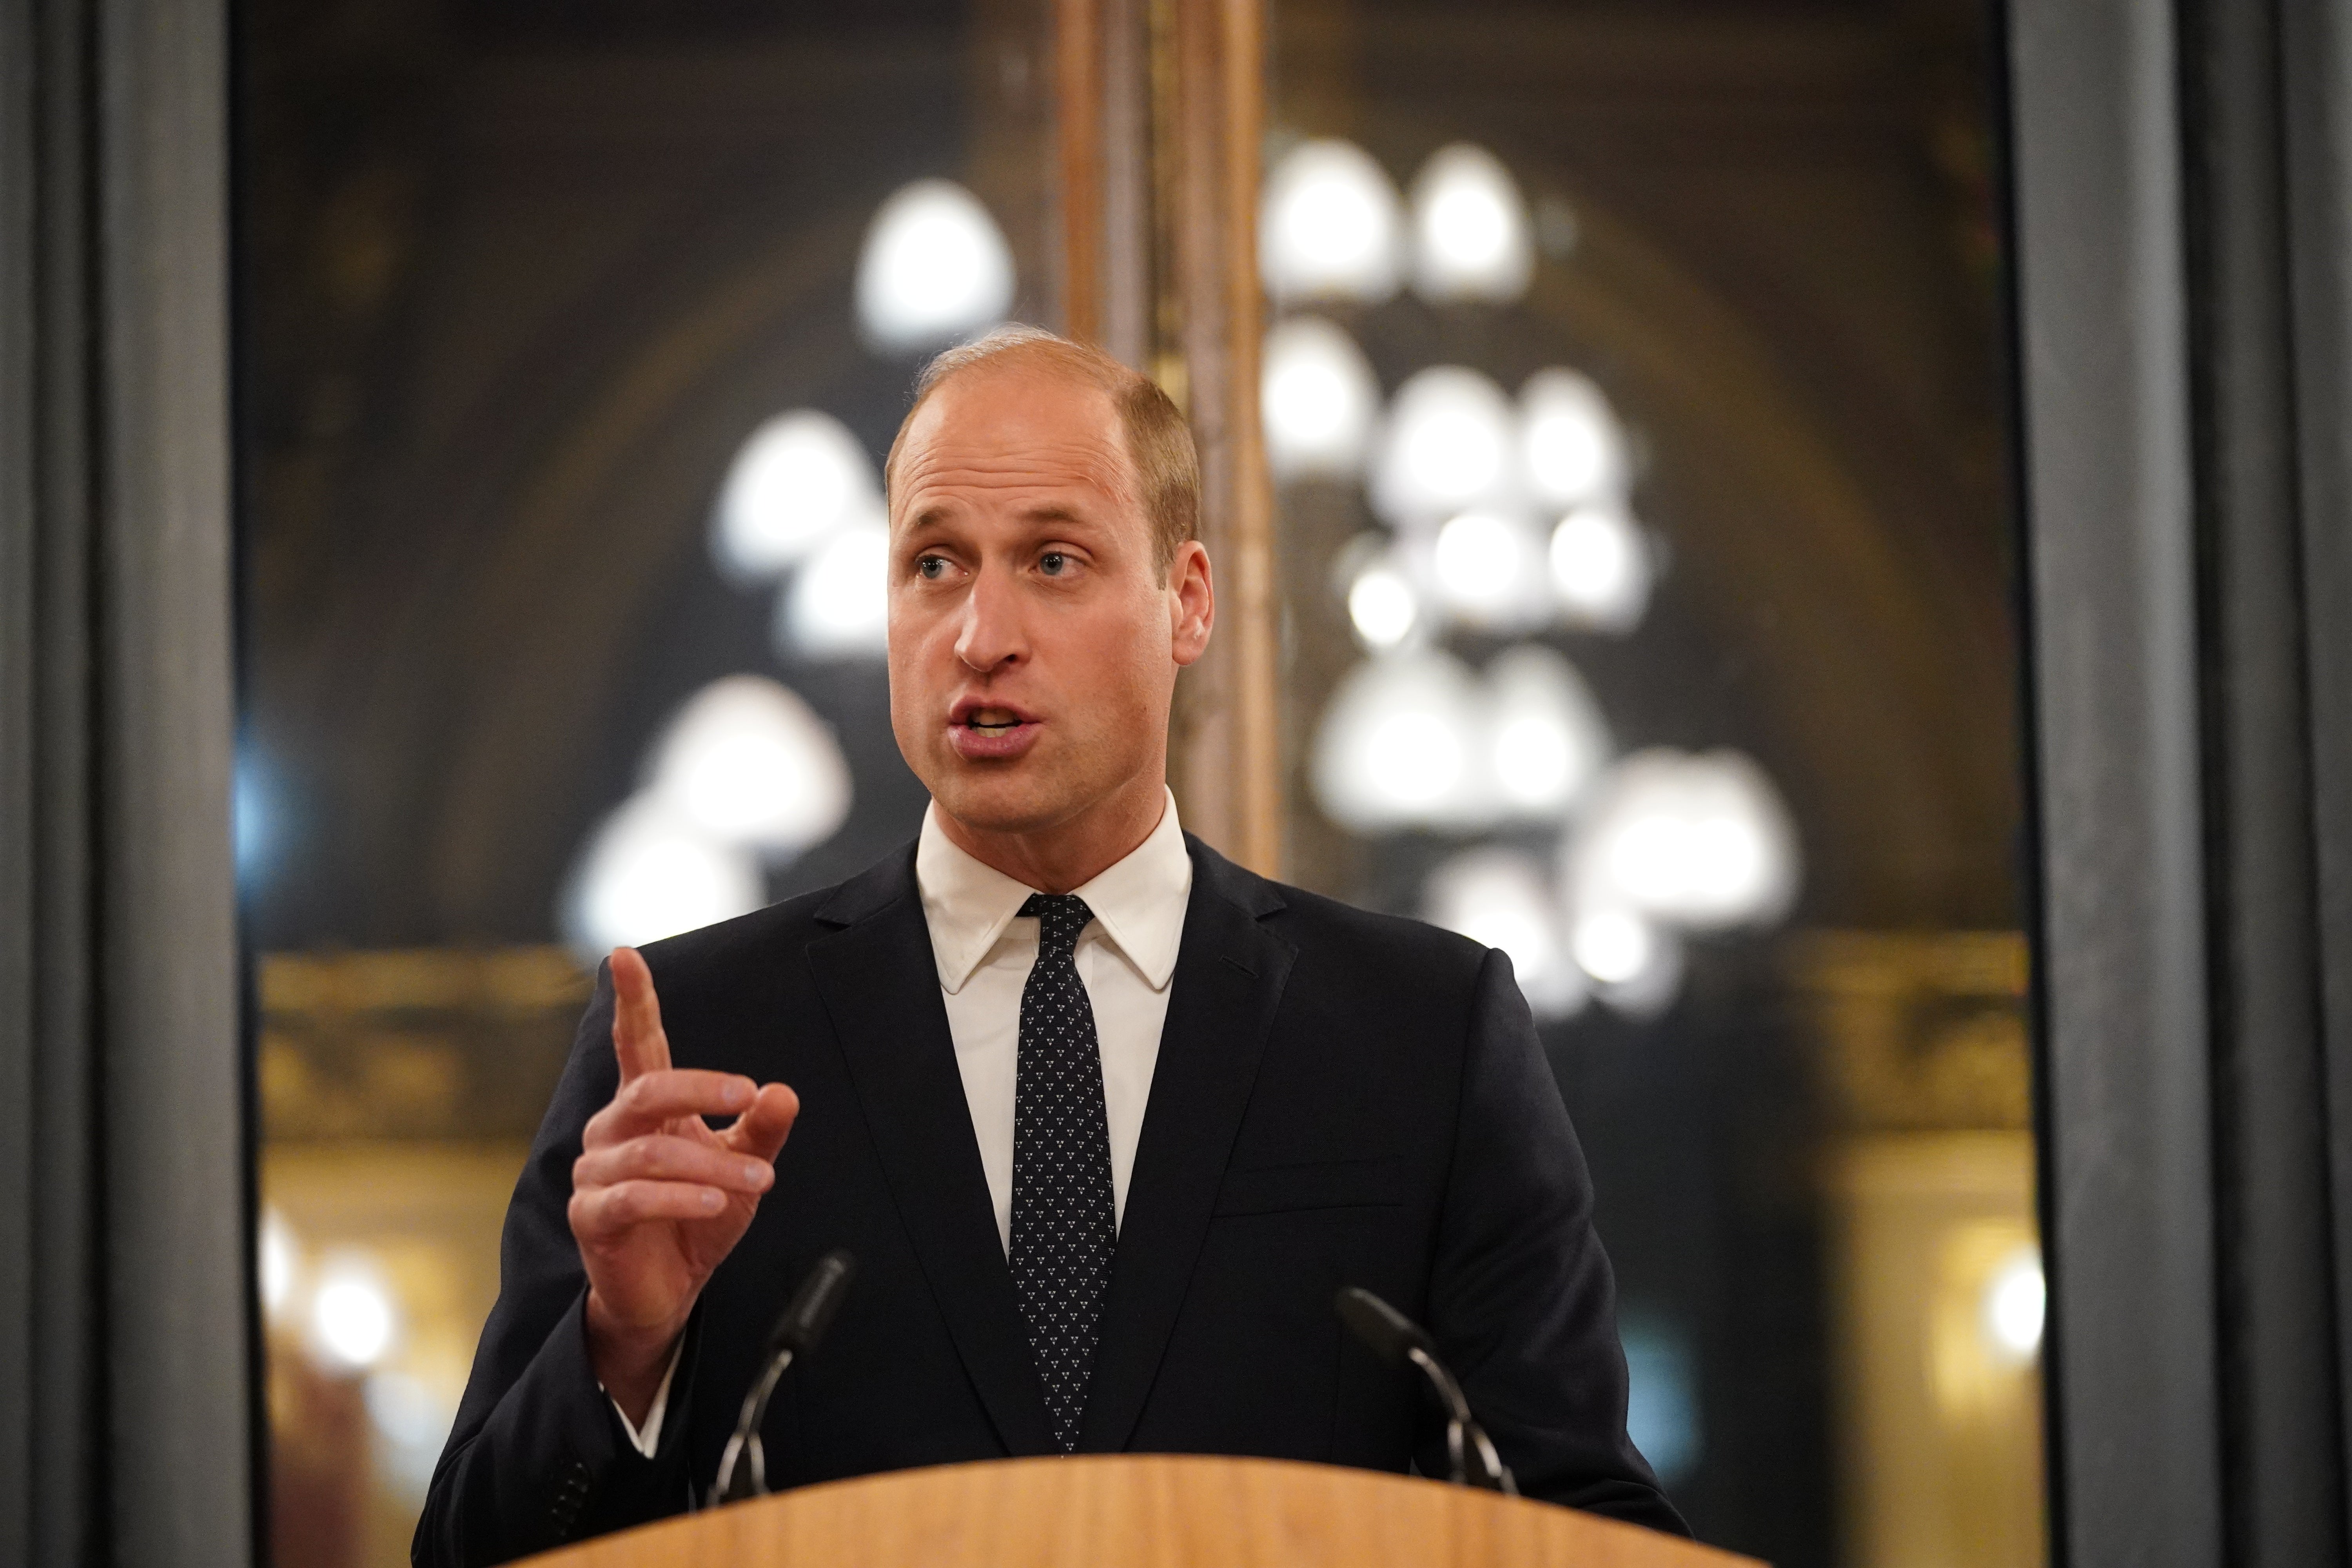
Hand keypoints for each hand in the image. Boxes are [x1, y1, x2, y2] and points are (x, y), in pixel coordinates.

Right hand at [570, 946, 798, 1422]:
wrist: (668, 1289)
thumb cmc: (698, 1216)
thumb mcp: (742, 1165)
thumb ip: (760, 1129)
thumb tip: (783, 1091)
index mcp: (645, 1107)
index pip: (635, 1043)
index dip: (631, 1000)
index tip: (625, 955)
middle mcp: (611, 1131)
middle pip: (649, 1090)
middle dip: (703, 1089)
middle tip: (749, 1095)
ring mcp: (595, 1173)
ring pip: (650, 1150)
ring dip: (711, 1162)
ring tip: (757, 1178)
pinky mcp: (591, 1217)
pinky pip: (634, 1198)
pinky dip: (681, 1196)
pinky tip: (716, 1199)